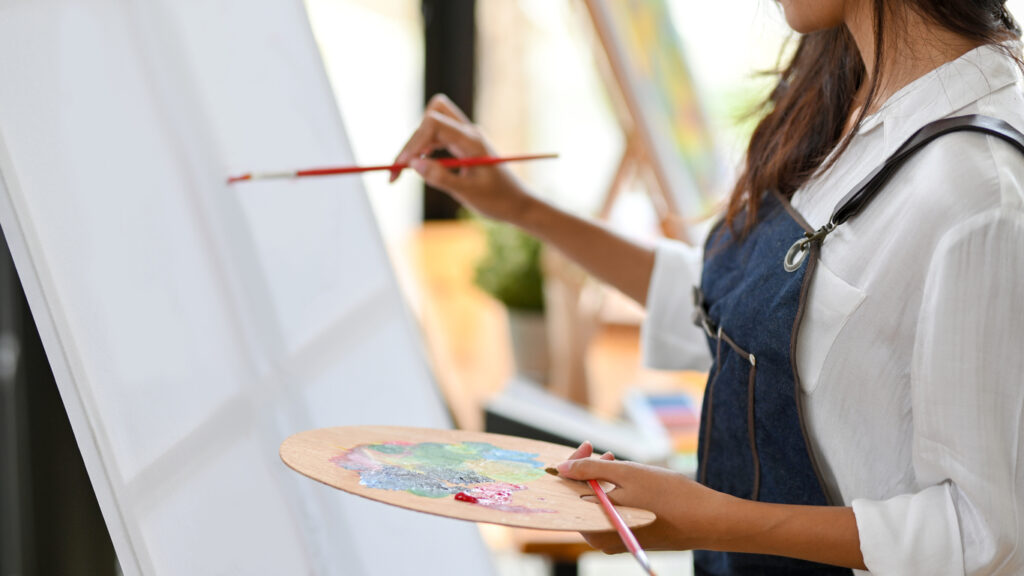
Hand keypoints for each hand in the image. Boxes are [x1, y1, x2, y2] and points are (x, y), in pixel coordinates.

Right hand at [392, 94, 533, 223]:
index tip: (403, 165)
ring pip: (434, 123)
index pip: (434, 123)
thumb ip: (440, 177)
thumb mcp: (467, 193)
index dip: (414, 141)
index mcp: (471, 140)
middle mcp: (469, 133)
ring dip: (418, 142)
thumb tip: (413, 164)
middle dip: (413, 138)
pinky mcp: (464, 146)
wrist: (518, 204)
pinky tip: (420, 165)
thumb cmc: (498, 200)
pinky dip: (425, 148)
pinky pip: (439, 136)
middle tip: (401, 167)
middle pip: (433, 115)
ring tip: (405, 169)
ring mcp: (467, 138)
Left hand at [557, 442, 732, 552]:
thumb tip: (561, 469)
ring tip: (619, 463)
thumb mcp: (627, 474)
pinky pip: (612, 512)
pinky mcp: (629, 537)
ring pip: (598, 503)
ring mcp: (615, 539)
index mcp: (593, 526)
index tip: (587, 445)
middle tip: (607, 453)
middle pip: (583, 498)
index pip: (569, 491)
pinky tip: (629, 481)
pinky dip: (615, 493)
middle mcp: (600, 538)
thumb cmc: (668, 496)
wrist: (707, 521)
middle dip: (590, 471)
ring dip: (604, 480)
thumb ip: (590, 470)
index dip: (575, 464)